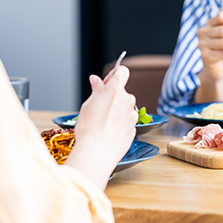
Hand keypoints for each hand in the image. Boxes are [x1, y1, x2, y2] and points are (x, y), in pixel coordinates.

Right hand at [64, 66, 137, 188]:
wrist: (97, 152)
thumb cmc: (90, 129)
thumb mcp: (88, 104)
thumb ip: (96, 90)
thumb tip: (96, 80)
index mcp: (116, 90)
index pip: (122, 71)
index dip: (114, 75)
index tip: (106, 83)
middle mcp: (128, 100)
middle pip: (122, 92)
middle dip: (112, 97)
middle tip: (99, 107)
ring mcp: (133, 115)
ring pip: (125, 108)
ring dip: (116, 111)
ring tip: (102, 123)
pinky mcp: (134, 128)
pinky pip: (126, 121)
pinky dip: (119, 124)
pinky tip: (108, 131)